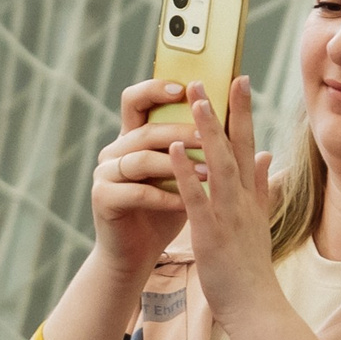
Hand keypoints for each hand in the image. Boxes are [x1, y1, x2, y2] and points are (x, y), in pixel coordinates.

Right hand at [90, 78, 197, 279]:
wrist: (138, 253)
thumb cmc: (165, 209)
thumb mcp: (186, 174)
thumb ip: (202, 147)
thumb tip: (238, 119)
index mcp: (133, 137)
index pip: (138, 99)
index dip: (157, 88)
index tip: (187, 86)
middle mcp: (116, 150)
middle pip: (146, 129)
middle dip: (180, 131)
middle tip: (210, 135)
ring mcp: (105, 173)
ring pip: (140, 158)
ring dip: (176, 166)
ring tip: (208, 173)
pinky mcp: (103, 198)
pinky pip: (136, 192)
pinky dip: (164, 197)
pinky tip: (187, 202)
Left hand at [170, 77, 277, 328]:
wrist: (255, 306)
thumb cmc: (251, 268)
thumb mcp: (261, 222)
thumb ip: (261, 186)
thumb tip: (268, 154)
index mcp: (252, 196)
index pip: (249, 145)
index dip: (244, 112)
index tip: (239, 81)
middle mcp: (243, 200)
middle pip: (236, 147)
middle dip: (226, 110)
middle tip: (214, 77)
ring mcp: (228, 215)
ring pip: (218, 165)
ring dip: (207, 131)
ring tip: (196, 99)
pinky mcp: (209, 232)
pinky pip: (195, 197)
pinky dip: (185, 172)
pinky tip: (173, 149)